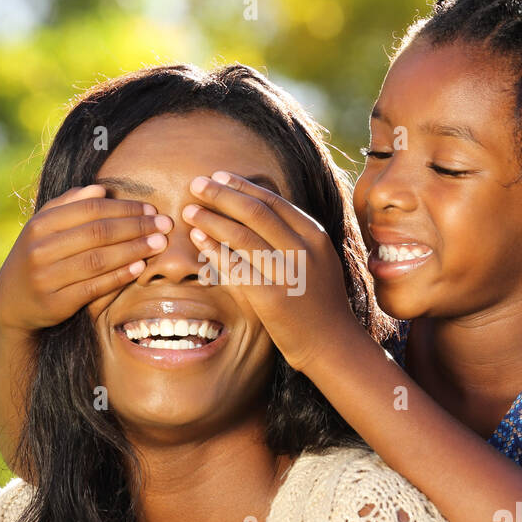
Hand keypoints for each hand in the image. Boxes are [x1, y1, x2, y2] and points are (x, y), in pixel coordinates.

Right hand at [0, 184, 170, 332]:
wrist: (13, 301)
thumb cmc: (38, 255)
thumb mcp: (44, 226)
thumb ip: (70, 205)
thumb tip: (101, 190)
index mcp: (39, 225)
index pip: (89, 210)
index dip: (123, 208)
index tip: (150, 209)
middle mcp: (39, 250)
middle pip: (97, 233)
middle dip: (135, 227)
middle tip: (163, 225)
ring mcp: (46, 278)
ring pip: (98, 260)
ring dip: (133, 250)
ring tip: (158, 244)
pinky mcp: (55, 304)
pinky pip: (94, 287)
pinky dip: (119, 276)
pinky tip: (139, 267)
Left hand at [181, 171, 359, 371]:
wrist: (331, 344)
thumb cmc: (318, 301)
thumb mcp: (317, 259)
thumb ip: (292, 235)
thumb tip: (254, 208)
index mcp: (315, 235)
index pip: (273, 201)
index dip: (242, 186)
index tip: (219, 177)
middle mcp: (303, 250)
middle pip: (255, 212)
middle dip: (221, 194)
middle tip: (196, 184)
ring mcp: (288, 274)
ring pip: (242, 237)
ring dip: (211, 219)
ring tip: (190, 210)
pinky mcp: (271, 298)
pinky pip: (235, 268)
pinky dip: (214, 250)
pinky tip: (198, 239)